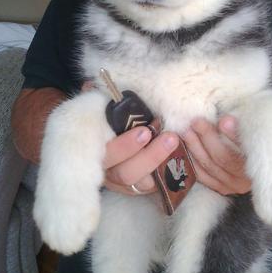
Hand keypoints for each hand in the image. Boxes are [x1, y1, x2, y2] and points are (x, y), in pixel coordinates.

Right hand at [80, 80, 179, 195]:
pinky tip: (178, 158)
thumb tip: (92, 84)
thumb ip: (94, 98)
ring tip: (176, 145)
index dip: (126, 146)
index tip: (145, 131)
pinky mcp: (136, 188)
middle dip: (150, 156)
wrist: (93, 141)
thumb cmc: (99, 120)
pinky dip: (166, 175)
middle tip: (170, 137)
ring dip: (162, 165)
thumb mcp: (94, 107)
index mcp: (94, 152)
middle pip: (127, 173)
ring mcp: (121, 183)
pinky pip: (152, 187)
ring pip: (142, 184)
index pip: (108, 154)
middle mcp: (106, 172)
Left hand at [183, 92, 271, 195]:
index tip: (224, 120)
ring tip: (187, 130)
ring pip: (210, 168)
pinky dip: (191, 162)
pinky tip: (183, 147)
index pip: (247, 149)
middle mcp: (248, 178)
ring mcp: (233, 185)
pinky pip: (202, 177)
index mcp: (262, 162)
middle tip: (197, 121)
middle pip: (223, 159)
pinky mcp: (221, 187)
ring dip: (195, 148)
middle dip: (208, 139)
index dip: (235, 135)